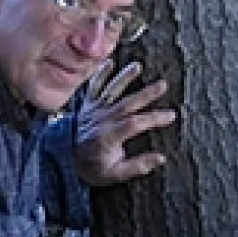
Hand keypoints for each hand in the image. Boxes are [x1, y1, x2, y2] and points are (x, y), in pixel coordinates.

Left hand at [75, 60, 177, 186]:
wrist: (66, 162)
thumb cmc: (94, 168)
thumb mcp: (115, 174)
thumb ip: (137, 166)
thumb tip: (160, 158)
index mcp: (108, 137)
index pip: (135, 124)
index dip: (154, 119)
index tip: (171, 115)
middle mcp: (101, 120)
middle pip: (126, 104)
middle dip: (146, 94)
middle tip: (163, 84)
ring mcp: (93, 111)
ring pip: (110, 91)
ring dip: (124, 78)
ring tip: (137, 66)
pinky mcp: (87, 105)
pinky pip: (93, 87)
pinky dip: (99, 74)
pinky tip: (109, 62)